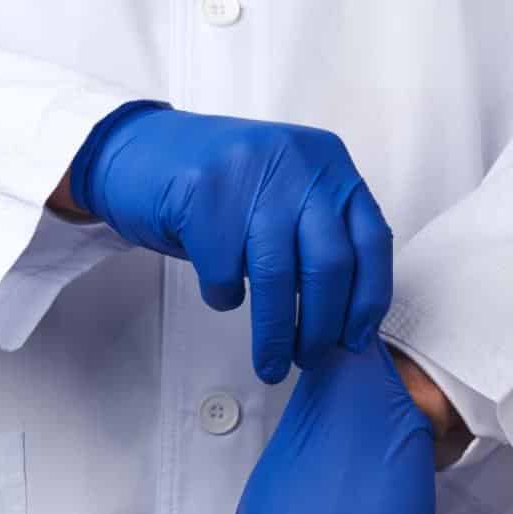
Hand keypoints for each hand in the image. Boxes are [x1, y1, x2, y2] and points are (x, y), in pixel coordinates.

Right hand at [73, 107, 391, 381]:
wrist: (141, 149)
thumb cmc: (221, 187)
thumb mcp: (283, 192)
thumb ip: (317, 233)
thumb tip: (344, 318)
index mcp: (329, 163)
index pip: (371, 240)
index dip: (368, 298)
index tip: (354, 339)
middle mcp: (298, 163)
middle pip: (329, 263)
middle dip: (321, 325)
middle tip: (308, 358)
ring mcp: (251, 174)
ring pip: (278, 275)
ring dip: (276, 333)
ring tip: (271, 363)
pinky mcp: (204, 193)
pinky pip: (225, 271)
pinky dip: (225, 297)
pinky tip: (221, 293)